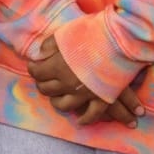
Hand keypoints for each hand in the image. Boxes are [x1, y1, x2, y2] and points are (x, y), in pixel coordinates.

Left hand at [27, 37, 144, 127]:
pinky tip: (79, 120)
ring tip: (56, 99)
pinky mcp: (101, 98)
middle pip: (47, 89)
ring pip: (64, 105)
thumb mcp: (66, 33)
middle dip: (42, 83)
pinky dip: (85, 119)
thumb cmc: (92, 33)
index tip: (34, 64)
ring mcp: (84, 93)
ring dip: (57, 102)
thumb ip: (50, 45)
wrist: (120, 41)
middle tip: (42, 79)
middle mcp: (68, 83)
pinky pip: (91, 115)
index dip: (33, 68)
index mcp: (57, 66)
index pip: (37, 72)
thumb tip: (39, 56)